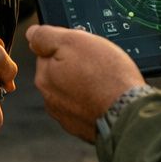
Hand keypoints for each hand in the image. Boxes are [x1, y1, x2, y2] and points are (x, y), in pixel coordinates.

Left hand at [26, 23, 141, 143]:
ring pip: (75, 90)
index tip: (84, 48)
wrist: (129, 115)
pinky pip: (87, 107)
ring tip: (106, 82)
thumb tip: (31, 34)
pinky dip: (95, 101)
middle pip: (61, 72)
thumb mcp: (74, 41)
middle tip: (98, 64)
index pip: (48, 52)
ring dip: (87, 84)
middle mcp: (50, 99)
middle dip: (77, 66)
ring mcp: (67, 116)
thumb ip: (46, 36)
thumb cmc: (106, 78)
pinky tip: (107, 97)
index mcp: (44, 76)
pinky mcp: (84, 128)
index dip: (68, 46)